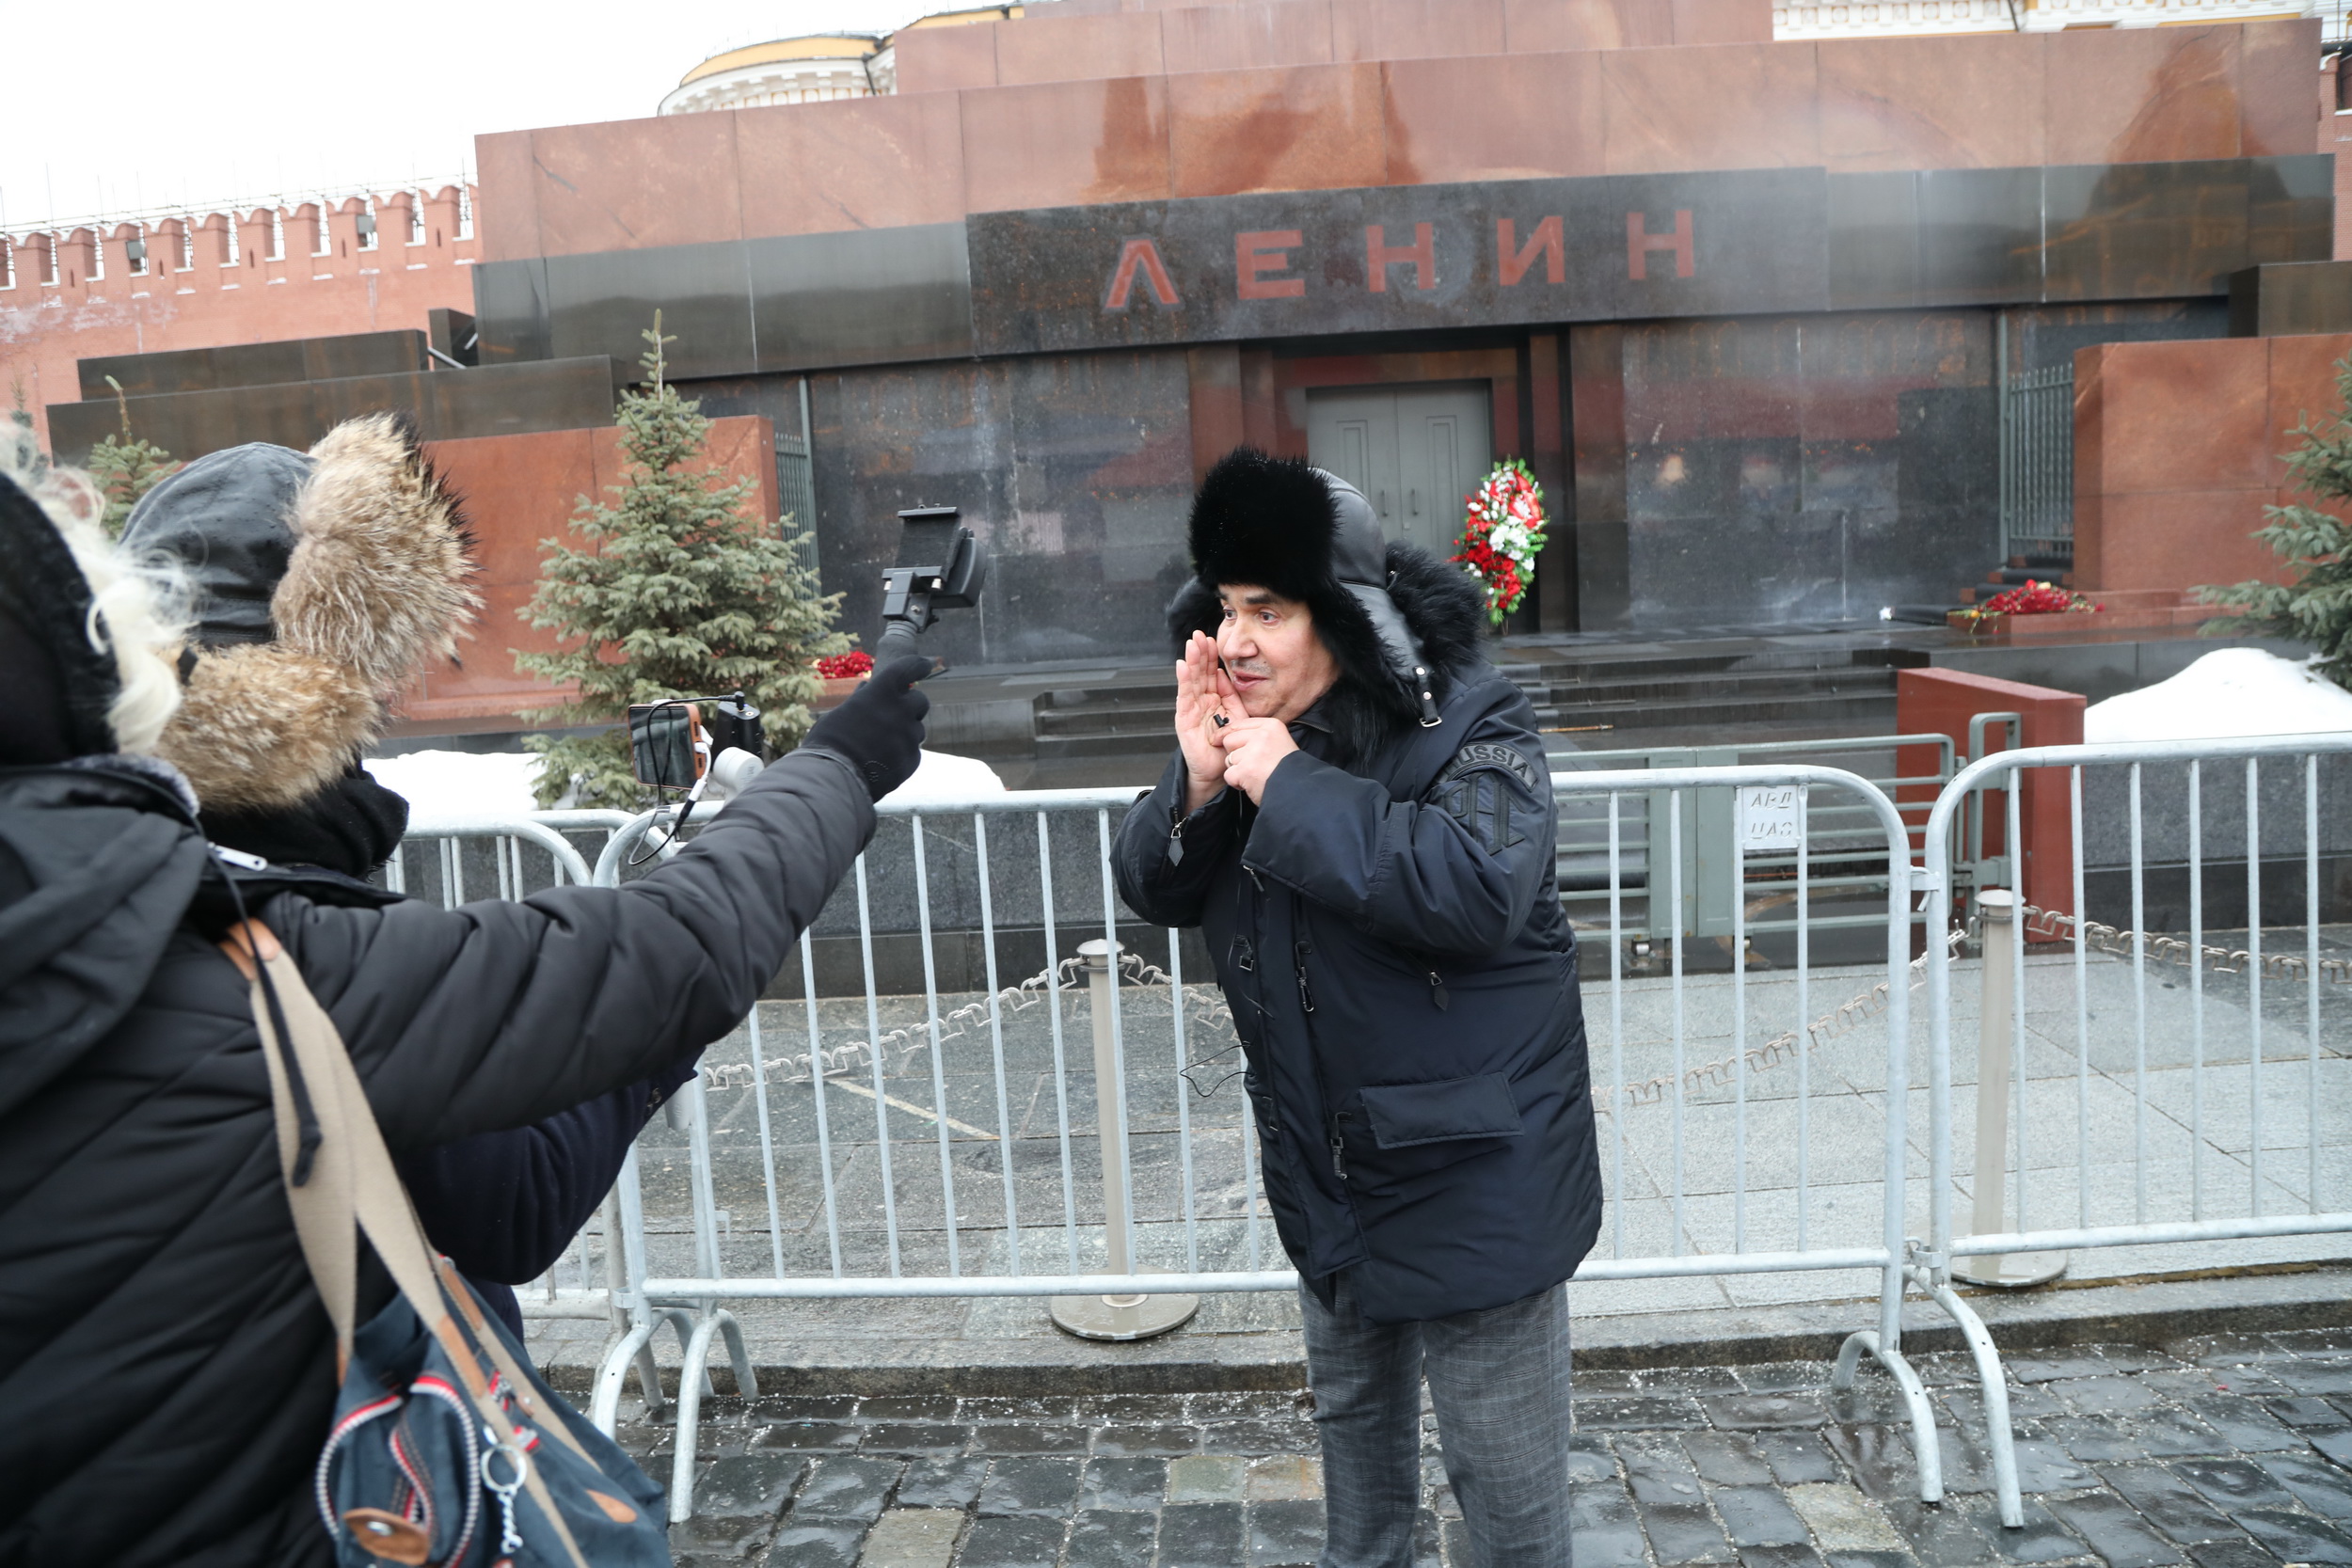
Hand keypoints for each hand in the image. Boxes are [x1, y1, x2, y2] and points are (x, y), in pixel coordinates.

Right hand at [802, 654, 930, 800]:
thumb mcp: (841, 714)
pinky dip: (902, 754)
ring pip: (917, 729)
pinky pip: (913, 752)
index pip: (908, 669)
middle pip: (920, 701)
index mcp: (881, 693)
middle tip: (896, 713)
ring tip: (881, 744)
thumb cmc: (829, 743)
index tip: (925, 664)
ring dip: (905, 732)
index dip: (918, 665)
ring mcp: (909, 736)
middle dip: (911, 705)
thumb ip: (860, 701)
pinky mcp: (912, 759)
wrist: (834, 779)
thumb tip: (866, 688)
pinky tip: (883, 762)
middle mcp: (900, 711)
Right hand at [1175, 630, 1237, 812]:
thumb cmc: (1228, 745)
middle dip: (1199, 653)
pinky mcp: (1184, 719)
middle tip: (1199, 635)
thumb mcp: (1237, 716)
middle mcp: (1200, 701)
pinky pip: (1184, 697)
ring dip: (1191, 662)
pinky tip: (1182, 667)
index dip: (1211, 657)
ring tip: (1191, 645)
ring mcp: (1191, 709)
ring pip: (1191, 681)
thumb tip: (1223, 674)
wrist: (1221, 770)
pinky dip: (1183, 681)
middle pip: (1199, 673)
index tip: (1212, 639)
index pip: (1210, 673)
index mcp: (1213, 699)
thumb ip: (1231, 695)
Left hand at [1217, 714, 1295, 803]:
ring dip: (1238, 770)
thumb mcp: (1279, 742)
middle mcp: (1262, 735)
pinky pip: (1229, 775)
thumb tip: (1225, 733)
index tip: (1218, 739)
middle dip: (1234, 754)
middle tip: (1250, 765)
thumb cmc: (1288, 769)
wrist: (1298, 790)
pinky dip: (1237, 783)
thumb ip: (1257, 735)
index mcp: (1271, 725)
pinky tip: (1252, 784)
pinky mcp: (1246, 770)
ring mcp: (1253, 752)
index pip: (1239, 724)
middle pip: (1229, 740)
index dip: (1227, 734)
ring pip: (1229, 759)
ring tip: (1255, 775)